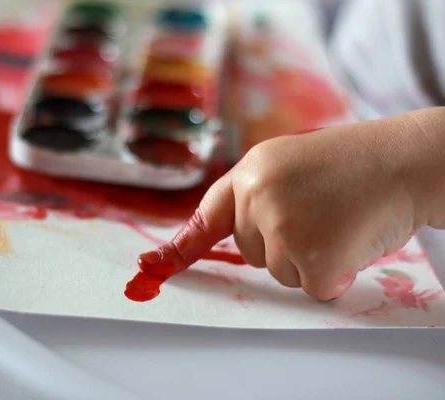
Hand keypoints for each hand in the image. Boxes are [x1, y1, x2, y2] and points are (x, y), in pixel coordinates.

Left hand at [140, 109, 444, 299]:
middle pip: (251, 253)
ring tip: (341, 222)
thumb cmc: (359, 164)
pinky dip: (335, 275)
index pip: (208, 214)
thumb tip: (238, 236)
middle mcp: (257, 197)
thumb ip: (259, 196)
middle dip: (284, 246)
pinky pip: (312, 288)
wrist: (409, 159)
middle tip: (323, 215)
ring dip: (311, 259)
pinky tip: (353, 242)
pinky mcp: (311, 258)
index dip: (184, 244)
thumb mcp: (292, 166)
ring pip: (281, 273)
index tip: (157, 264)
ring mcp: (281, 228)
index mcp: (251, 171)